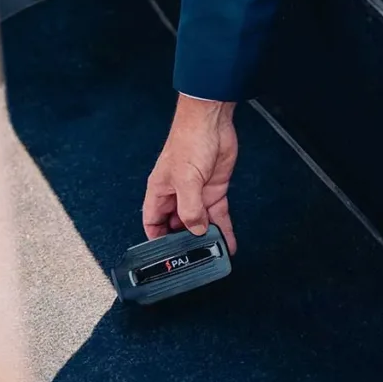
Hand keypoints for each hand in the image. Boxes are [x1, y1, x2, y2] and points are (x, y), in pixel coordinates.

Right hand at [142, 94, 237, 253]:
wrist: (212, 122)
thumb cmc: (188, 141)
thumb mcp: (185, 179)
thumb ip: (189, 209)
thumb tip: (195, 230)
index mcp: (160, 192)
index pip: (153, 223)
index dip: (157, 240)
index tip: (166, 257)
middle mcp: (177, 196)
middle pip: (178, 227)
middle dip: (185, 242)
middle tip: (196, 260)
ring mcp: (197, 194)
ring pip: (200, 224)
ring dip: (208, 238)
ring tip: (215, 255)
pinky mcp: (214, 191)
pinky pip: (218, 216)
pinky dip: (224, 229)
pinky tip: (229, 242)